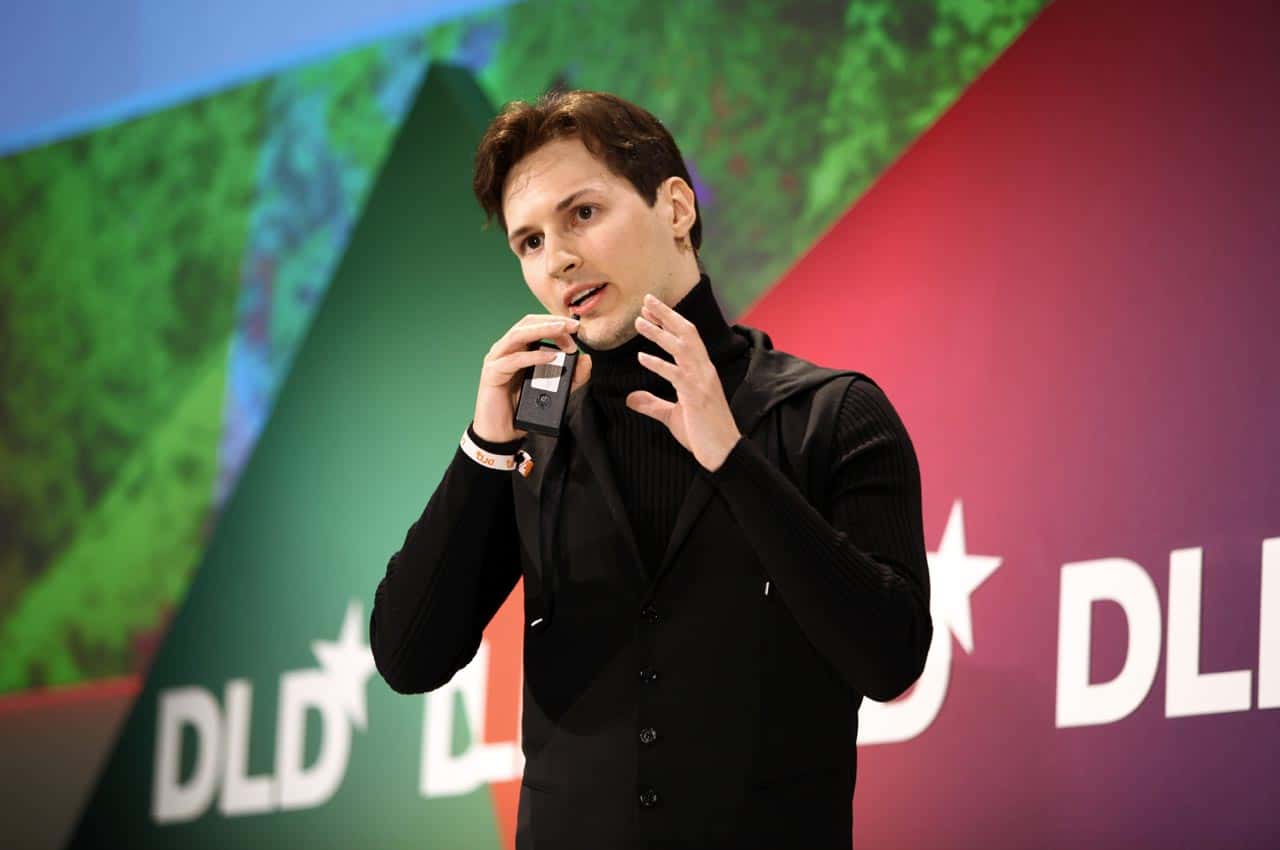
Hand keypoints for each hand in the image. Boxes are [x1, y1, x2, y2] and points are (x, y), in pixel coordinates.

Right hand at [473, 314, 592, 442]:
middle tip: (573, 326)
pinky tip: (550, 357)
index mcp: (518, 348)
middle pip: (527, 323)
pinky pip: (513, 360)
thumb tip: (586, 359)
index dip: (556, 323)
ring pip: (518, 335)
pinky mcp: (492, 374)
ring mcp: (497, 359)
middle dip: (551, 322)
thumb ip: (572, 377)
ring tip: (562, 331)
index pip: (536, 325)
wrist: (502, 433)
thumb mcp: (556, 392)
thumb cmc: (522, 408)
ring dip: (542, 330)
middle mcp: (506, 349)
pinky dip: (533, 356)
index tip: (577, 330)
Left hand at [625, 293, 741, 471]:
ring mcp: (702, 382)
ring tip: (639, 322)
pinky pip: (676, 374)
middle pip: (687, 333)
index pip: (687, 337)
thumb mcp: (672, 416)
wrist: (722, 454)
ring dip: (660, 332)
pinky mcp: (696, 396)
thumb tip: (630, 398)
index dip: (670, 321)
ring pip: (682, 347)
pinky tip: (642, 357)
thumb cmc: (702, 435)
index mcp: (702, 372)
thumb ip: (653, 404)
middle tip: (646, 300)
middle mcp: (705, 371)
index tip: (650, 310)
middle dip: (666, 315)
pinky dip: (658, 364)